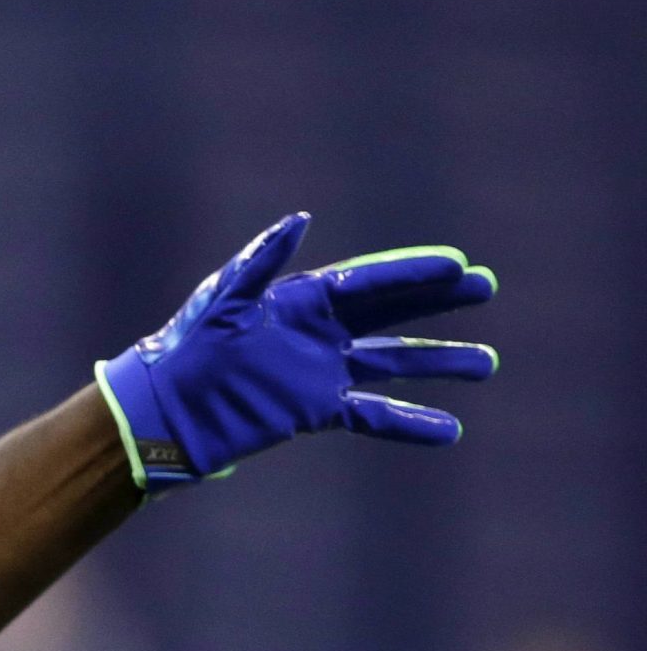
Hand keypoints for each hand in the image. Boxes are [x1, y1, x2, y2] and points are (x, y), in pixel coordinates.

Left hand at [95, 212, 498, 492]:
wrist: (165, 411)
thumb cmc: (185, 349)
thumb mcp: (222, 301)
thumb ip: (261, 263)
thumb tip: (300, 220)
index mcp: (297, 301)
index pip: (366, 282)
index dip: (411, 273)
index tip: (458, 264)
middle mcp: (315, 332)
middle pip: (389, 312)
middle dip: (436, 301)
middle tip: (486, 287)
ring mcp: (318, 372)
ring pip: (391, 362)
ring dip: (436, 361)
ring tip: (486, 363)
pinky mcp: (314, 410)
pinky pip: (372, 414)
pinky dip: (408, 421)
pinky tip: (448, 430)